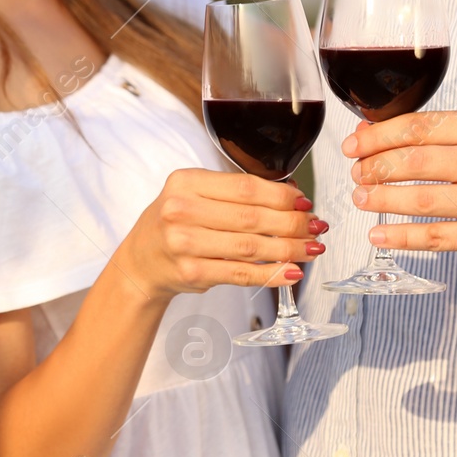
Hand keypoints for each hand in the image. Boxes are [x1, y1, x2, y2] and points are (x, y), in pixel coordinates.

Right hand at [115, 169, 327, 298]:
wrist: (140, 262)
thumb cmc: (174, 224)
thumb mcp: (192, 195)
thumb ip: (233, 193)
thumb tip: (292, 198)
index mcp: (185, 182)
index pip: (244, 187)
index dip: (281, 196)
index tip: (304, 202)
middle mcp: (181, 210)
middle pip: (251, 217)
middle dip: (292, 223)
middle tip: (315, 227)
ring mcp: (184, 244)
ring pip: (251, 247)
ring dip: (288, 249)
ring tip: (311, 250)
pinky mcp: (192, 273)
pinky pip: (241, 273)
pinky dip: (271, 274)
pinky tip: (291, 272)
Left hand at [342, 111, 456, 267]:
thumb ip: (442, 135)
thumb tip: (375, 132)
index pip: (420, 127)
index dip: (379, 136)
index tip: (353, 144)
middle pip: (416, 161)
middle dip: (376, 167)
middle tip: (355, 172)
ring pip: (422, 199)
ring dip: (382, 198)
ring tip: (360, 197)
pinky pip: (435, 236)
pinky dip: (401, 235)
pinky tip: (378, 232)